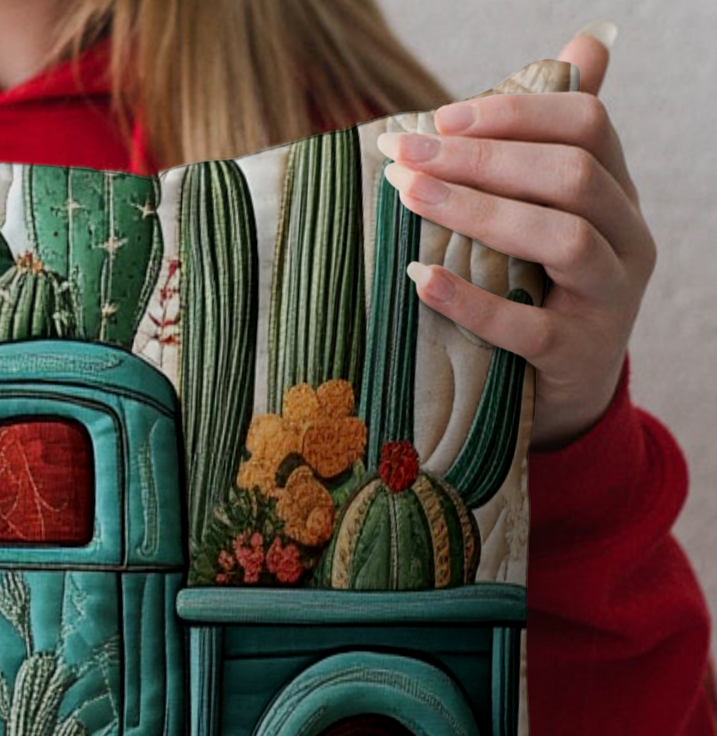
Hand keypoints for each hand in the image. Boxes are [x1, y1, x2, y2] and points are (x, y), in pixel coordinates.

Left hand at [377, 24, 655, 450]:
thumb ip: (552, 145)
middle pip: (570, 175)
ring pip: (563, 239)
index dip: (515, 114)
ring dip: (479, 212)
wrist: (564, 397)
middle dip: (483, 157)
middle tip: (405, 156)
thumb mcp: (549, 220)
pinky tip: (419, 280)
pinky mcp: (576, 355)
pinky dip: (470, 301)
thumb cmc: (544, 295)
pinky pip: (528, 325)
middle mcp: (626, 239)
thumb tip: (584, 44)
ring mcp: (608, 299)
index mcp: (617, 195)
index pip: (586, 125)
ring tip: (410, 198)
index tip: (440, 120)